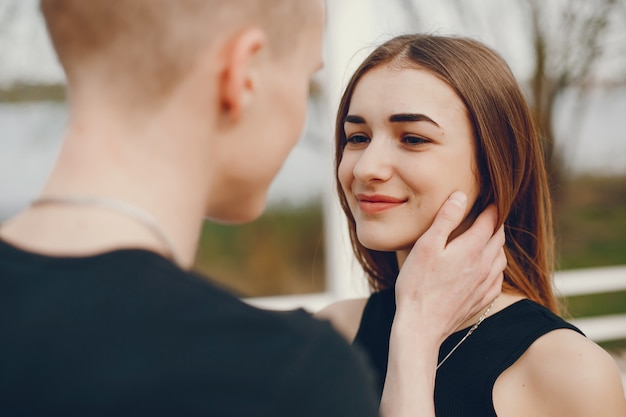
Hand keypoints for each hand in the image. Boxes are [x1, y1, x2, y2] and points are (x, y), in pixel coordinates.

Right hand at [380, 192, 505, 416]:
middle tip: (490, 214)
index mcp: (472, 249)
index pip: (489, 220)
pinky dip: (496, 267)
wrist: (421, 327)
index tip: (490, 197)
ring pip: (501, 259)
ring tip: (490, 238)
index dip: (491, 207)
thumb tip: (461, 196)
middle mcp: (484, 266)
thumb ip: (445, 219)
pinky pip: (497, 279)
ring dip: (497, 245)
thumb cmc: (418, 285)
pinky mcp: (481, 301)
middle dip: (495, 224)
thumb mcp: (426, 246)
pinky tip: (488, 269)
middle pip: (498, 238)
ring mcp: (485, 286)